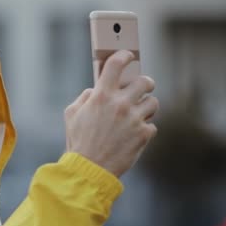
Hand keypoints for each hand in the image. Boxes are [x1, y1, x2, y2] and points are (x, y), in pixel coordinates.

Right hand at [64, 50, 158, 176]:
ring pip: (153, 102)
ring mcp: (134, 119)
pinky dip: (144, 130)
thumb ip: (85, 98)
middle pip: (145, 81)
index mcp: (101, 96)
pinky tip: (133, 136)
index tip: (128, 56)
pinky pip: (152, 126)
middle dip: (145, 83)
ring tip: (138, 115)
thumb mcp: (72, 115)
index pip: (116, 64)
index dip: (124, 56)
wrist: (89, 169)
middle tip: (142, 88)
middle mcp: (120, 104)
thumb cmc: (78, 142)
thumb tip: (95, 90)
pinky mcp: (143, 135)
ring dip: (146, 107)